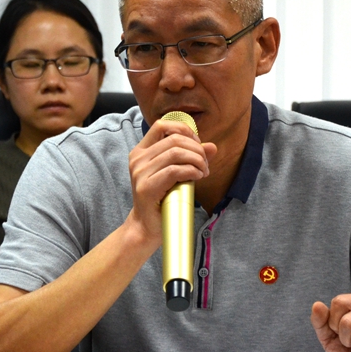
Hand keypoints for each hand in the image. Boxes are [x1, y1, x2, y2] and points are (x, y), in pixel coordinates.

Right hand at [125, 118, 216, 246]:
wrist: (147, 226)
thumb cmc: (162, 199)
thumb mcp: (176, 174)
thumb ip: (191, 158)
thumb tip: (212, 147)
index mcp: (141, 152)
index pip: (161, 125)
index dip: (183, 130)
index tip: (197, 144)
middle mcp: (137, 159)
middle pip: (174, 140)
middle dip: (196, 149)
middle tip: (205, 163)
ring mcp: (140, 173)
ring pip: (176, 153)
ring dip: (197, 160)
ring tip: (203, 171)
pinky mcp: (147, 187)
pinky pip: (174, 170)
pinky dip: (192, 171)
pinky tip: (198, 176)